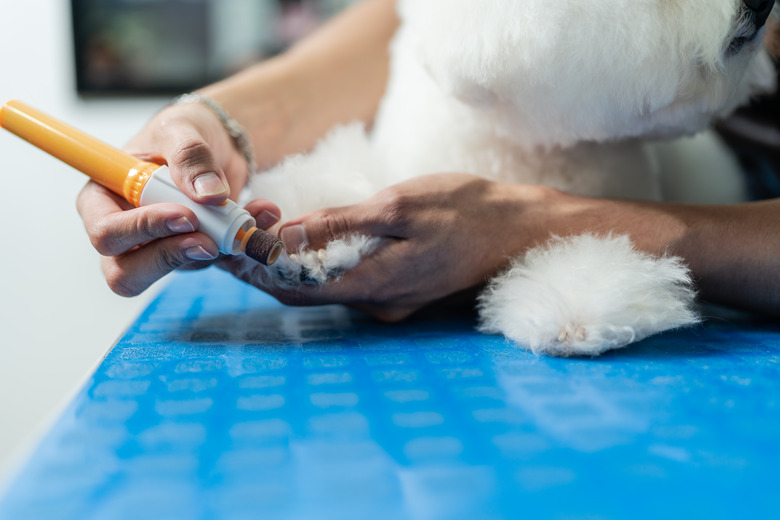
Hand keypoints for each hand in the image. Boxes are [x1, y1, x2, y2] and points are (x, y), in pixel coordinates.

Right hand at [76, 101, 266, 295]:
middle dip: (171, 257)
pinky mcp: (194, 254)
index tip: (183, 215)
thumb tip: (209, 194)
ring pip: (177, 270)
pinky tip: (260, 216)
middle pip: (127, 273)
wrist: (216, 141)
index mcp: (103, 199)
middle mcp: (126, 232)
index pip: (106, 232)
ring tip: (244, 219)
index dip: (141, 231)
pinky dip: (241, 242)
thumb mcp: (182, 129)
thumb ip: (190, 157)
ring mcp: (160, 248)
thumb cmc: (182, 132)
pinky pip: (216, 260)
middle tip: (208, 239)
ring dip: (216, 249)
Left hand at [218, 173, 554, 319]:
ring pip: (325, 286)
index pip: (294, 289)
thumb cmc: (465, 211)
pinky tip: (306, 239)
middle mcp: (377, 305)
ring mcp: (390, 302)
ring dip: (291, 263)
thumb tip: (287, 236)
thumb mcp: (398, 206)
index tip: (225, 247)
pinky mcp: (400, 291)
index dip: (255, 271)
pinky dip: (320, 262)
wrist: (517, 230)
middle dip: (265, 265)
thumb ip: (340, 225)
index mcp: (373, 285)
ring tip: (261, 228)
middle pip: (305, 291)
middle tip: (235, 232)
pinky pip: (348, 281)